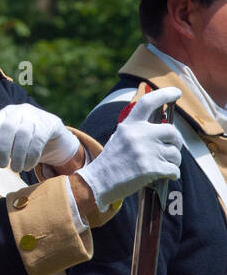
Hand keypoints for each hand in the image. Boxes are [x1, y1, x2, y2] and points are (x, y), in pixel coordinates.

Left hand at [0, 104, 78, 171]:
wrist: (50, 130)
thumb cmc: (22, 136)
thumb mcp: (7, 137)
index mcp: (6, 113)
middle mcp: (19, 111)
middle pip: (8, 127)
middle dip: (3, 148)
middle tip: (1, 165)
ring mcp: (35, 117)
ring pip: (23, 135)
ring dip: (18, 155)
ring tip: (15, 168)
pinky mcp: (48, 126)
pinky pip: (38, 142)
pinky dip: (31, 157)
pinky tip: (27, 166)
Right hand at [79, 87, 182, 210]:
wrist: (98, 181)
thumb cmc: (111, 161)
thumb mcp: (120, 138)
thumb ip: (138, 131)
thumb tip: (163, 132)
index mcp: (129, 125)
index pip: (148, 103)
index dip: (164, 95)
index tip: (176, 92)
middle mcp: (138, 134)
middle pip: (172, 132)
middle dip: (176, 142)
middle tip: (171, 150)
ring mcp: (145, 151)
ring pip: (175, 154)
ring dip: (172, 162)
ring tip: (160, 167)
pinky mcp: (150, 167)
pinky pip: (174, 170)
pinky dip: (171, 175)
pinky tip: (162, 176)